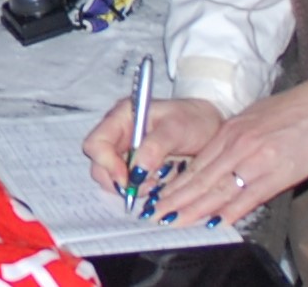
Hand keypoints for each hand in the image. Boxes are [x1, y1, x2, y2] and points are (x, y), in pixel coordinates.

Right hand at [82, 96, 222, 197]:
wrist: (211, 127)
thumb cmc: (194, 119)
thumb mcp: (177, 127)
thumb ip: (156, 145)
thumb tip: (136, 169)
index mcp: (122, 117)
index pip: (96, 143)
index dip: (106, 163)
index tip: (127, 178)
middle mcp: (119, 135)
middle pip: (99, 165)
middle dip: (119, 181)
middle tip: (146, 185)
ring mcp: (127, 153)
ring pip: (112, 179)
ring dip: (132, 187)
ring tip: (156, 183)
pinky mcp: (137, 168)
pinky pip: (129, 185)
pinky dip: (141, 189)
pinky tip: (158, 183)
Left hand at [148, 81, 307, 225]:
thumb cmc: (294, 109)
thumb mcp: (254, 118)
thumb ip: (234, 139)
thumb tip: (219, 158)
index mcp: (230, 131)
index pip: (196, 163)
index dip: (175, 183)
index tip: (160, 196)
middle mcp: (237, 145)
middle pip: (200, 178)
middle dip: (176, 199)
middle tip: (156, 213)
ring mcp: (255, 161)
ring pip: (217, 190)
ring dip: (194, 209)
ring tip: (174, 221)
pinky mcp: (276, 175)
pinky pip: (247, 199)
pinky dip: (228, 213)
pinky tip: (213, 223)